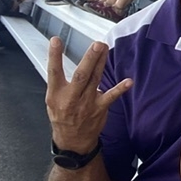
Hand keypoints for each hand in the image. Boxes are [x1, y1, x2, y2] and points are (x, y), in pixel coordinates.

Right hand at [45, 38, 132, 152]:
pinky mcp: (100, 108)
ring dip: (101, 63)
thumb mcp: (52, 99)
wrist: (72, 140)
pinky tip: (128, 81)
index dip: (54, 56)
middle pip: (81, 75)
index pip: (54, 72)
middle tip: (96, 44)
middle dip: (89, 59)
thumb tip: (60, 58)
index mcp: (56, 94)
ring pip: (95, 80)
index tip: (56, 40)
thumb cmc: (62, 115)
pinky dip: (120, 88)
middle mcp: (71, 98)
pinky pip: (111, 96)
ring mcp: (86, 103)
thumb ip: (58, 81)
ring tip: (105, 48)